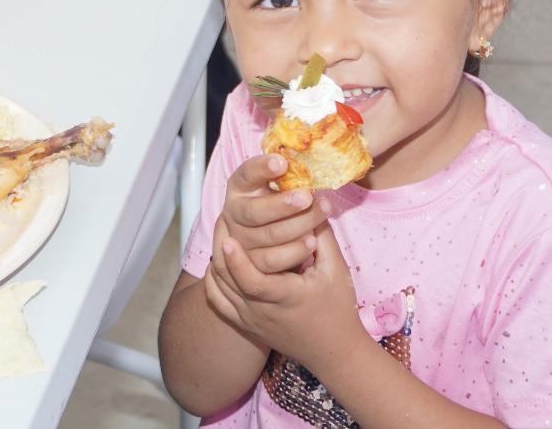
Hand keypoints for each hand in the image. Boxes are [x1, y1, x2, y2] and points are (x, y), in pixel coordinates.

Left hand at [205, 222, 364, 367]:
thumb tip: (315, 198)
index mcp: (286, 298)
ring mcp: (251, 320)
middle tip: (222, 220)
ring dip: (217, 260)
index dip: (238, 261)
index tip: (229, 239)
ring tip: (220, 233)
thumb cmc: (337, 307)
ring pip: (220, 289)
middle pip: (228, 281)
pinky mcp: (246, 325)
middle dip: (221, 249)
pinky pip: (218, 303)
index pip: (252, 282)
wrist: (333, 351)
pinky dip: (214, 282)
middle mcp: (262, 312)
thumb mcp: (335, 271)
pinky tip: (218, 262)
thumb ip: (323, 235)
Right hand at [220, 154, 329, 270]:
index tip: (283, 163)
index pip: (247, 173)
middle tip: (307, 197)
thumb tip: (311, 161)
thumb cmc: (275, 202)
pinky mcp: (250, 263)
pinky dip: (294, 251)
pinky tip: (313, 242)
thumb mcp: (273, 186)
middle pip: (255, 211)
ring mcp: (240, 239)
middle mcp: (235, 212)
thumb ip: (285, 177)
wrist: (258, 237)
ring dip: (296, 226)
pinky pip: (273, 260)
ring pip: (268, 235)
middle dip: (283, 204)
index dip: (262, 167)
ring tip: (319, 216)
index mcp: (240, 186)